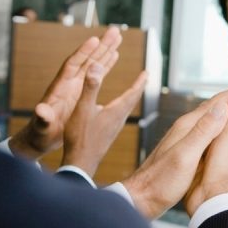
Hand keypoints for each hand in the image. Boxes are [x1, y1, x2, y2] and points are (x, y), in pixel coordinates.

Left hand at [10, 27, 122, 159]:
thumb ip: (42, 118)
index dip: (83, 53)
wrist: (41, 137)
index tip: (95, 40)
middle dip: (100, 45)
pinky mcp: (81, 90)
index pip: (72, 65)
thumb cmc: (40, 133)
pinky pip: (96, 73)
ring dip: (105, 50)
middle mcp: (69, 82)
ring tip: (118, 37)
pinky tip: (115, 55)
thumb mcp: (42, 126)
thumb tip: (40, 110)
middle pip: (86, 59)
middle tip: (114, 31)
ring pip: (93, 63)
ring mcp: (75, 85)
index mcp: (60, 88)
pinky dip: (106, 63)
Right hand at [61, 61, 146, 176]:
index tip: (147, 72)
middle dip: (138, 87)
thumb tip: (96, 65)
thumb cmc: (80, 137)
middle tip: (144, 78)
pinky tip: (113, 111)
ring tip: (132, 91)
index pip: (132, 93)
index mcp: (116, 112)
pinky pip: (118, 116)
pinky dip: (120, 107)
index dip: (140, 82)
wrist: (80, 163)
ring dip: (130, 97)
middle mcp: (118, 120)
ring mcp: (113, 128)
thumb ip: (90, 87)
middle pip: (132, 100)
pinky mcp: (107, 134)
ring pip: (125, 109)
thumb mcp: (83, 108)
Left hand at [120, 76, 227, 219]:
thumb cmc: (161, 182)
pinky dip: (220, 125)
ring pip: (211, 118)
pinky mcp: (183, 149)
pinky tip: (224, 131)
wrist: (140, 199)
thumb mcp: (185, 157)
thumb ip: (203, 132)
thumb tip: (222, 108)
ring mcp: (183, 138)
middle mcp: (185, 128)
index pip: (216, 103)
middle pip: (214, 107)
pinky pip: (206, 131)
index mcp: (188, 127)